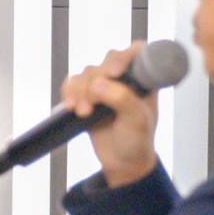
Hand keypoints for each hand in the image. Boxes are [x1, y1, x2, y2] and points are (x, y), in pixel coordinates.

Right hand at [60, 41, 158, 186]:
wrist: (122, 162)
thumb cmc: (137, 140)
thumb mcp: (137, 120)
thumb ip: (122, 99)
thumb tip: (98, 85)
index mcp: (144, 79)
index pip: (137, 52)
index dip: (125, 56)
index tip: (115, 73)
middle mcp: (125, 77)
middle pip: (108, 60)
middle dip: (98, 78)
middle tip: (95, 100)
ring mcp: (105, 85)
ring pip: (87, 73)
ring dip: (82, 91)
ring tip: (85, 112)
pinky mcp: (86, 95)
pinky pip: (72, 83)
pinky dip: (69, 93)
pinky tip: (72, 107)